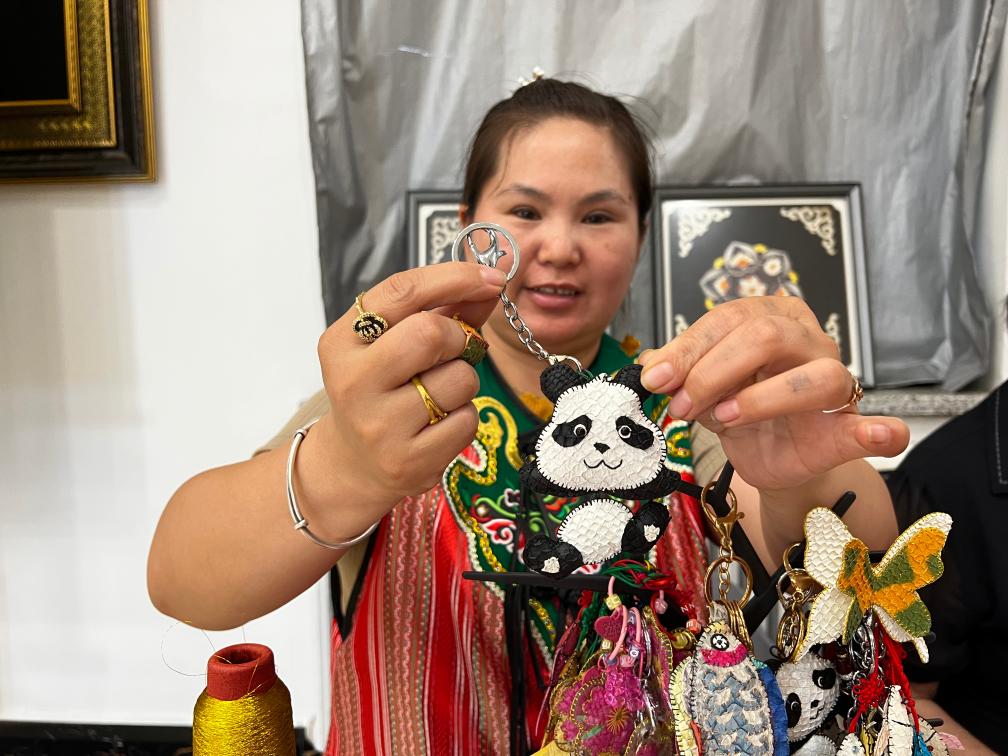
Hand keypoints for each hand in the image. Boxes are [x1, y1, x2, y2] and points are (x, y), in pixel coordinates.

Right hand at [301, 262, 505, 536]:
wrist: (354, 465)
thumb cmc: (383, 391)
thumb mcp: (395, 344)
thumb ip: (443, 309)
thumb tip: (491, 281)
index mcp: (342, 340)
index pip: (402, 291)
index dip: (454, 278)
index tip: (490, 278)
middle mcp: (353, 381)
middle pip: (430, 333)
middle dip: (458, 337)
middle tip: (455, 350)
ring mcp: (378, 425)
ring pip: (459, 379)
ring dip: (464, 381)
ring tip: (439, 395)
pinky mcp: (407, 460)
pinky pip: (466, 421)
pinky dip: (464, 418)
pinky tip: (438, 425)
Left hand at [638, 297, 908, 491]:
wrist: (769, 456)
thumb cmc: (737, 410)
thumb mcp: (701, 388)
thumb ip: (680, 374)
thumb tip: (648, 366)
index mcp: (769, 316)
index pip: (727, 319)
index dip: (688, 348)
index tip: (655, 378)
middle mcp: (807, 339)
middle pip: (765, 336)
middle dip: (713, 371)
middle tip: (682, 405)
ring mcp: (836, 380)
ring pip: (814, 376)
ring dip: (761, 399)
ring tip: (724, 419)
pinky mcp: (848, 426)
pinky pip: (869, 427)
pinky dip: (877, 431)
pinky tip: (882, 434)